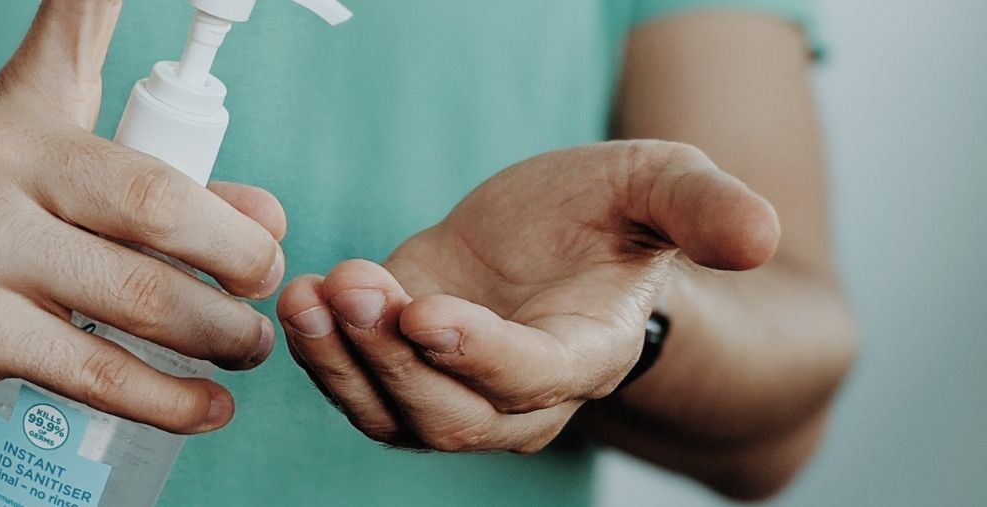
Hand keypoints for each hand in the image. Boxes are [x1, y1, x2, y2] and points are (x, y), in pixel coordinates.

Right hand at [0, 3, 283, 433]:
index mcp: (22, 125)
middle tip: (263, 289)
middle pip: (155, 210)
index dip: (207, 156)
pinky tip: (204, 407)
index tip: (271, 223)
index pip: (135, 124)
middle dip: (235, 259)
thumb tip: (262, 217)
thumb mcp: (36, 147)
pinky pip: (94, 374)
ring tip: (246, 349)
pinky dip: (165, 399)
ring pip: (136, 301)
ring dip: (216, 335)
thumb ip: (148, 162)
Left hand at [277, 141, 777, 451]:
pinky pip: (357, 389)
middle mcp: (520, 394)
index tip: (425, 314)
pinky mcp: (402, 367)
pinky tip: (298, 299)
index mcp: (588, 353)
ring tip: (310, 296)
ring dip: (343, 362)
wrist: (559, 229)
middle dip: (393, 361)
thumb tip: (758, 236)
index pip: (533, 379)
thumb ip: (706, 209)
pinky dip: (320, 355)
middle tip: (351, 290)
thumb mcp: (664, 185)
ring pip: (395, 415)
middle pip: (453, 416)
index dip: (479, 356)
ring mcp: (455, 388)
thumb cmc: (614, 214)